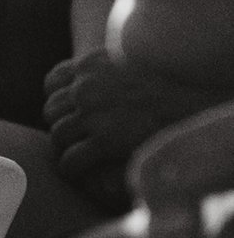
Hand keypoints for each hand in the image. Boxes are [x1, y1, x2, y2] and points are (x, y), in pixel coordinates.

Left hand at [43, 46, 206, 185]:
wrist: (186, 111)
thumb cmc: (159, 92)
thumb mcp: (123, 66)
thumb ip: (99, 71)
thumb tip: (77, 80)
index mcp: (89, 66)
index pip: (52, 83)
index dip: (58, 101)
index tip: (68, 114)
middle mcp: (86, 87)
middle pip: (51, 110)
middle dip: (60, 124)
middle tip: (71, 139)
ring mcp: (93, 114)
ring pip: (58, 135)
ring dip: (63, 148)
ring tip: (72, 156)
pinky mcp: (104, 141)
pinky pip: (70, 158)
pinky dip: (70, 167)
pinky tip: (76, 172)